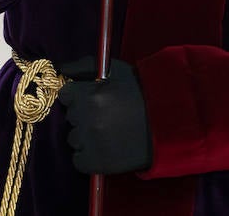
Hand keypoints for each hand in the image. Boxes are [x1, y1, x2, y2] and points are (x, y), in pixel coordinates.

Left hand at [56, 57, 152, 174]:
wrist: (166, 123)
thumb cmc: (141, 92)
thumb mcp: (115, 70)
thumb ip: (84, 65)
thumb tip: (62, 69)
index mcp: (88, 94)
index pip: (65, 96)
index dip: (78, 96)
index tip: (92, 99)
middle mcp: (86, 118)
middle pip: (70, 117)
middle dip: (84, 115)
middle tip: (106, 115)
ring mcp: (90, 142)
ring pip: (74, 139)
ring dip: (86, 136)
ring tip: (109, 132)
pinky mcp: (96, 163)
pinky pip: (79, 160)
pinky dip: (89, 156)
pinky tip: (106, 148)